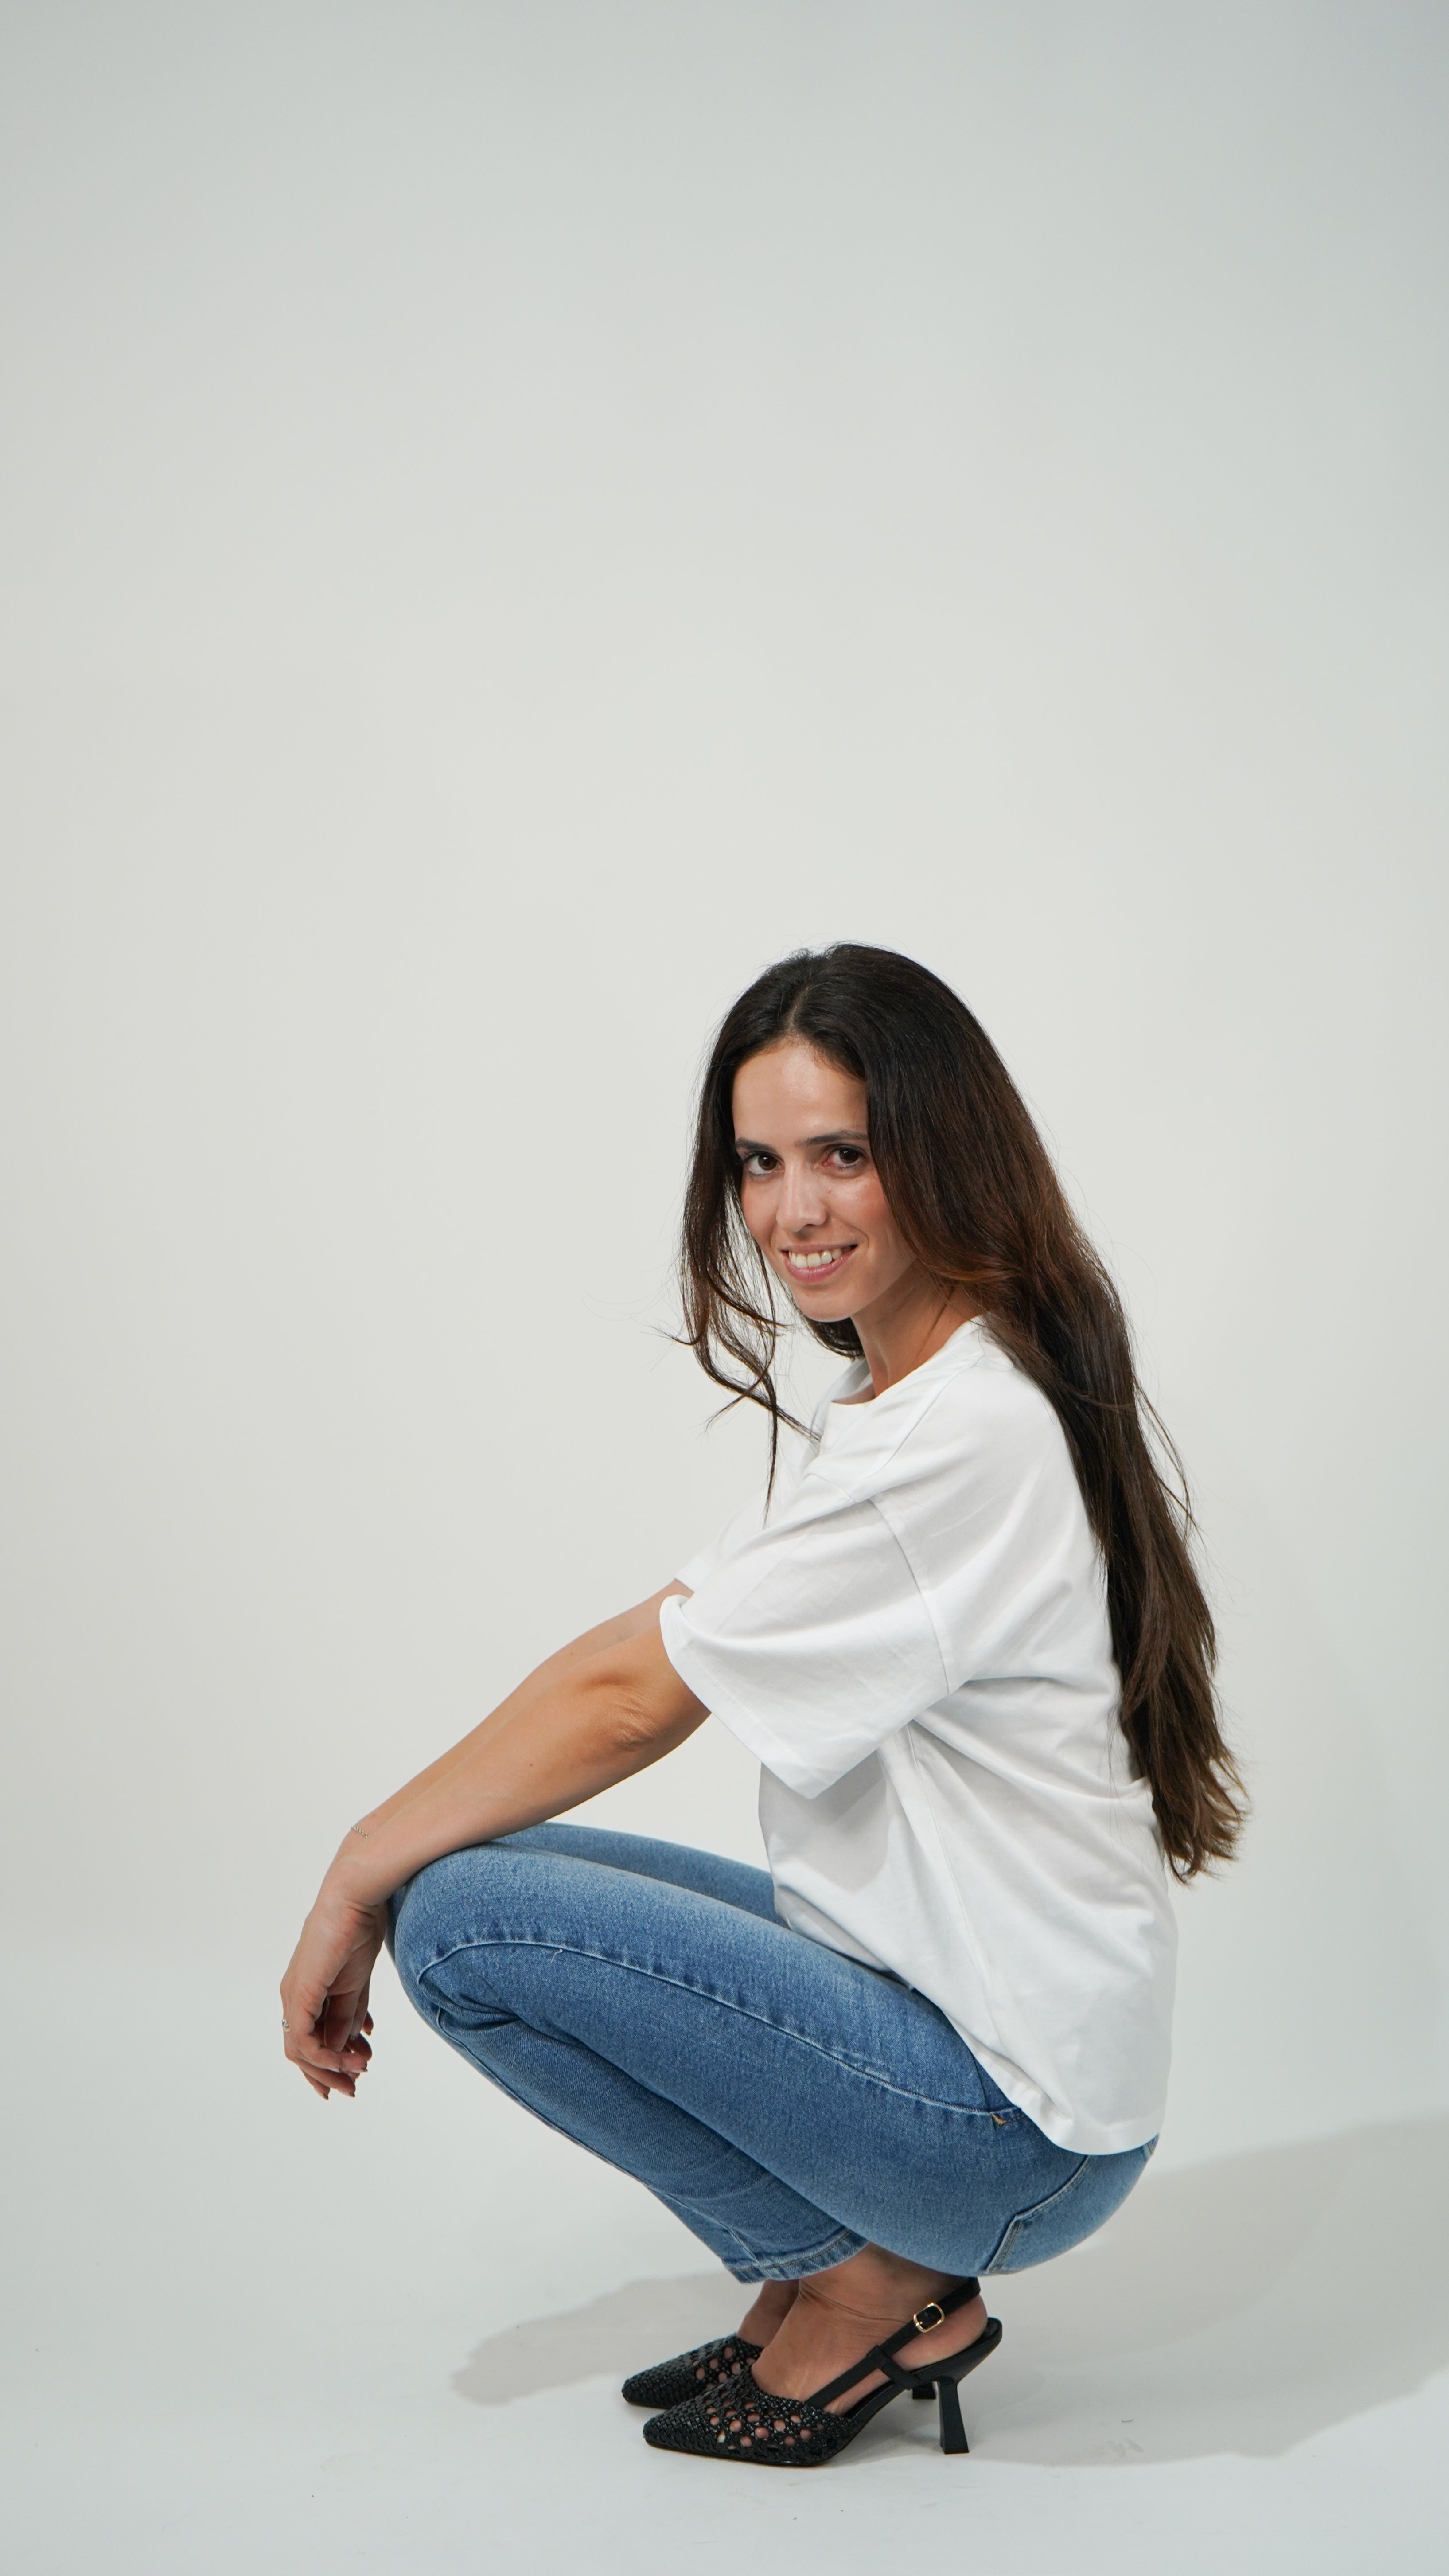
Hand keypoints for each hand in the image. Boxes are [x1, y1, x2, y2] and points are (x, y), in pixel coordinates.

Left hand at [280, 1878, 388, 2099]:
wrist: (355, 1899)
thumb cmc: (358, 1930)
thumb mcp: (357, 1985)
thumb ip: (350, 2015)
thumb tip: (347, 2047)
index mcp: (308, 1991)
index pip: (311, 2038)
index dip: (329, 2063)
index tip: (355, 2075)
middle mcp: (295, 1995)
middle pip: (302, 2050)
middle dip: (328, 2074)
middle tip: (352, 2090)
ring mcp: (294, 1995)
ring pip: (300, 2049)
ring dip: (330, 2068)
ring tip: (358, 2075)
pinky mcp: (300, 1993)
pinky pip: (303, 2039)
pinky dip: (324, 2056)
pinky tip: (349, 2059)